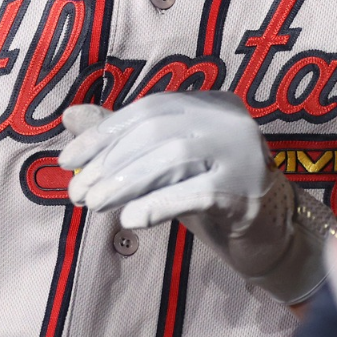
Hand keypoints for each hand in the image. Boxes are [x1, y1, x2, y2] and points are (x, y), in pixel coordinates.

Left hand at [58, 92, 336, 302]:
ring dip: (126, 183)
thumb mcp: (163, 164)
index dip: (103, 134)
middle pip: (157, 132)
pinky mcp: (247, 192)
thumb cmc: (209, 192)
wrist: (269, 233)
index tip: (67, 161)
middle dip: (110, 162)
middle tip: (77, 193)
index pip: (148, 110)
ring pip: (174, 158)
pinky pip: (196, 193)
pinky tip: (131, 220)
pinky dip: (158, 204)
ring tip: (94, 206)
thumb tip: (70, 116)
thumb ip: (122, 138)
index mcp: (210, 103)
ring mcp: (243, 154)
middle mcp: (229, 120)